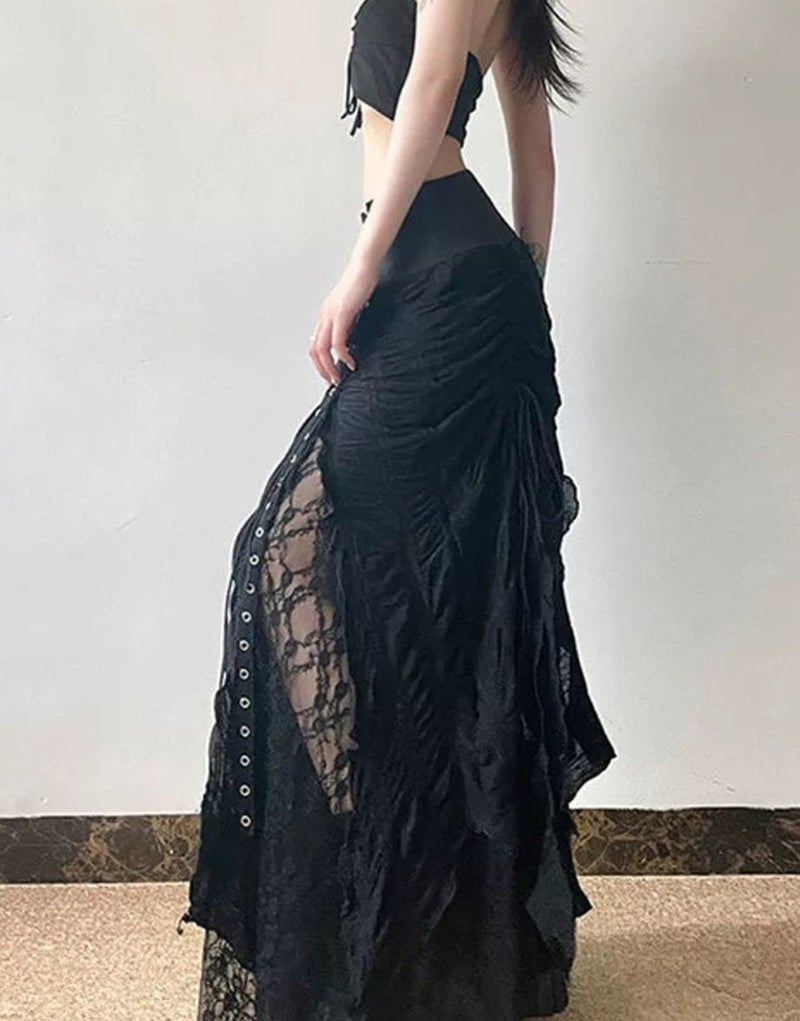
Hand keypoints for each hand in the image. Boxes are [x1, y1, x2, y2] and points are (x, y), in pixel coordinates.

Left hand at [309, 256, 378, 385]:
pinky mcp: (341, 315)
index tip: (330, 373)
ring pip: (322, 349)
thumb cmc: (360, 284)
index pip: (316, 345)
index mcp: (325, 316)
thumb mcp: (352, 309)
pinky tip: (350, 362)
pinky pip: (337, 341)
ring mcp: (330, 316)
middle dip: (322, 369)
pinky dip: (342, 355)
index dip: (320, 362)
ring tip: (339, 376)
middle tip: (332, 381)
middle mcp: (324, 317)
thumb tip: (350, 341)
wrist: (364, 267)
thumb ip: (349, 324)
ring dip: (329, 366)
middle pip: (314, 350)